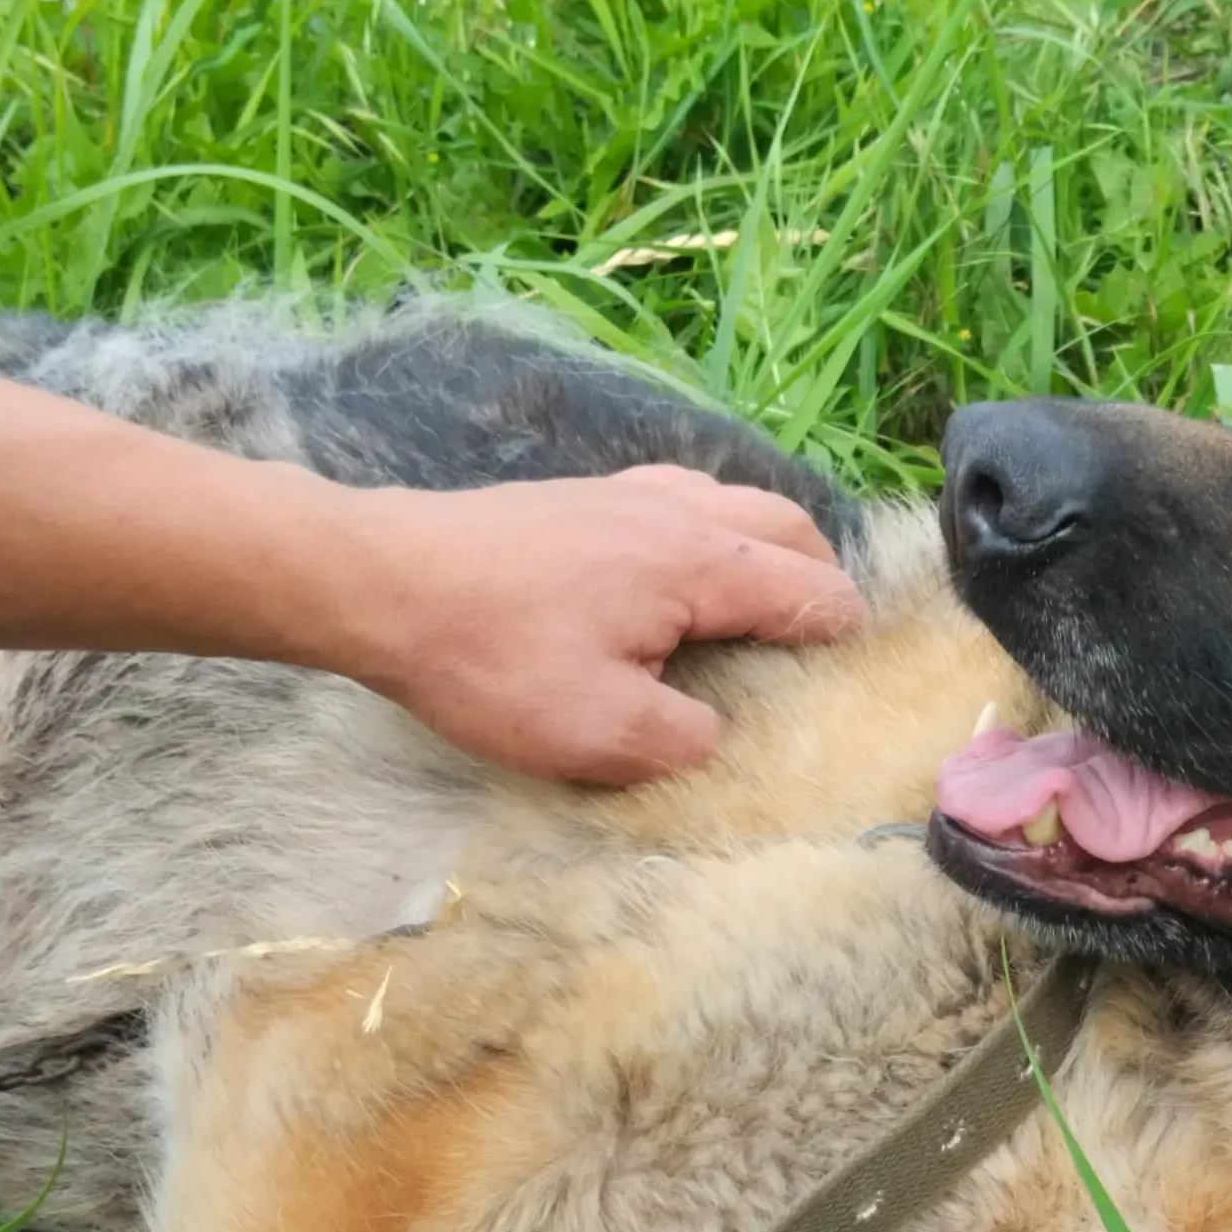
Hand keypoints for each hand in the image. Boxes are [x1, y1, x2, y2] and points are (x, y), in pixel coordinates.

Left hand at [339, 467, 866, 781]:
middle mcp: (675, 510)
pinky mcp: (578, 496)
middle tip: (824, 627)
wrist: (380, 580)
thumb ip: (681, 739)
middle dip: (819, 572)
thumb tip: (711, 732)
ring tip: (764, 595)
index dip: (839, 630)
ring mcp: (623, 491)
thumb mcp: (597, 733)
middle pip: (784, 524)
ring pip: (731, 500)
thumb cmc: (491, 658)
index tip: (851, 666)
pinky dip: (710, 527)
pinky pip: (677, 497)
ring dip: (766, 543)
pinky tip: (675, 566)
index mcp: (698, 563)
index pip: (806, 588)